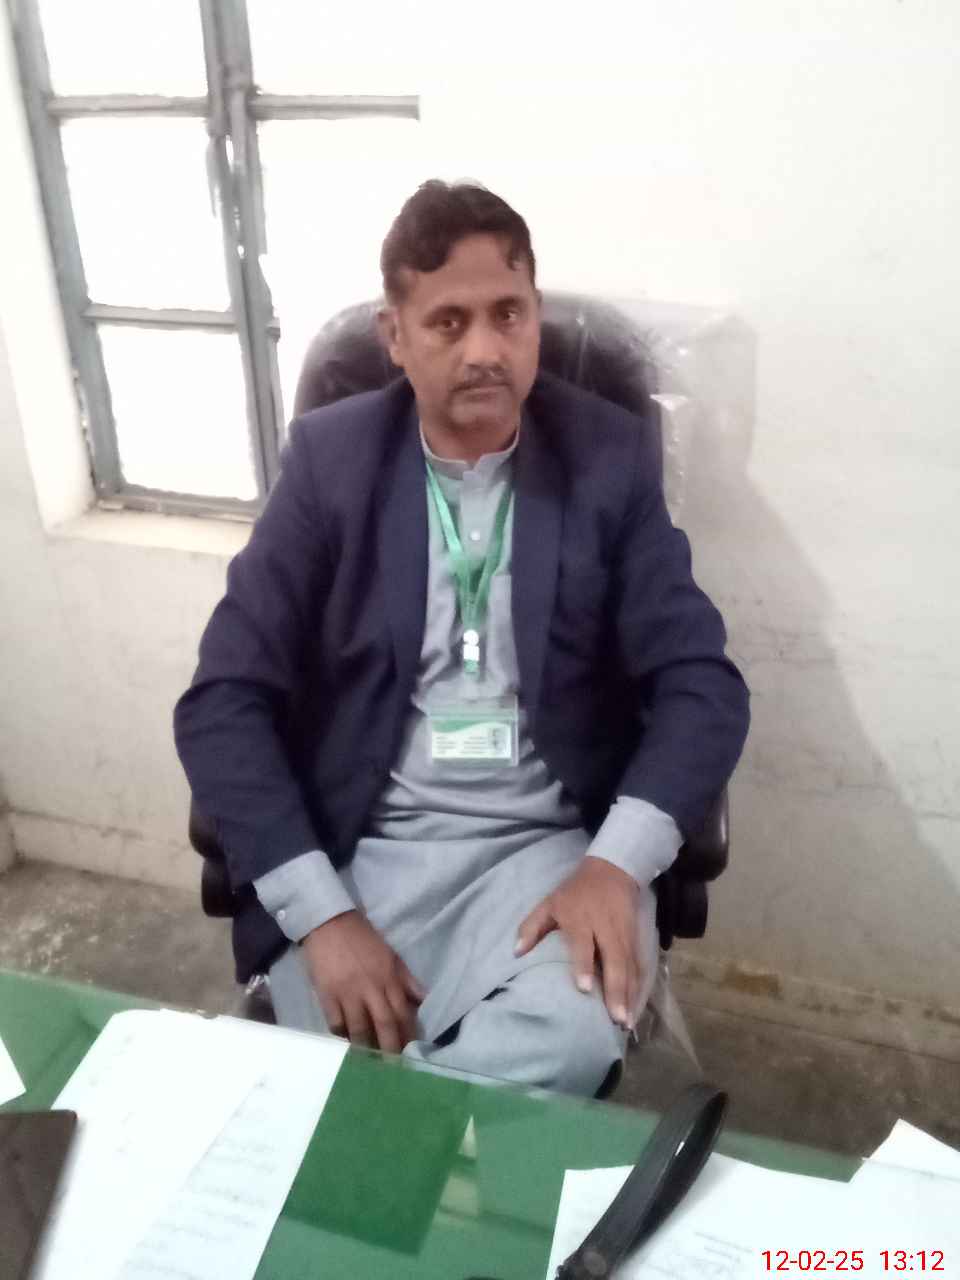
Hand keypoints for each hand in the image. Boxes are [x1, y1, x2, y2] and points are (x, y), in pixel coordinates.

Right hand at [301, 911, 424, 1052]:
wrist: (329, 923)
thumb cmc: (362, 938)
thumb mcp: (390, 954)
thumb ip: (406, 979)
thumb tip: (423, 999)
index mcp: (388, 976)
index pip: (402, 1011)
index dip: (408, 1034)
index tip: (412, 1052)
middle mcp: (370, 987)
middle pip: (384, 1024)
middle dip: (390, 1048)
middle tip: (394, 1069)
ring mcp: (347, 992)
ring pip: (359, 1028)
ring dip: (365, 1047)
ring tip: (370, 1063)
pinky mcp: (326, 995)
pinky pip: (336, 1022)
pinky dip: (341, 1035)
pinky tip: (345, 1043)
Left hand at [515, 856, 641, 1029]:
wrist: (613, 870)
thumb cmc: (575, 892)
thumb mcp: (550, 902)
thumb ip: (532, 926)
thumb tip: (515, 951)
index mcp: (581, 919)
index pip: (583, 943)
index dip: (584, 965)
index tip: (584, 989)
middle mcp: (605, 928)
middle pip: (614, 960)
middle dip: (616, 990)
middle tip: (615, 1019)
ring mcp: (624, 934)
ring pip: (630, 967)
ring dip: (630, 995)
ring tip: (626, 1023)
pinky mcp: (636, 939)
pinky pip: (639, 966)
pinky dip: (639, 988)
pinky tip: (635, 1010)